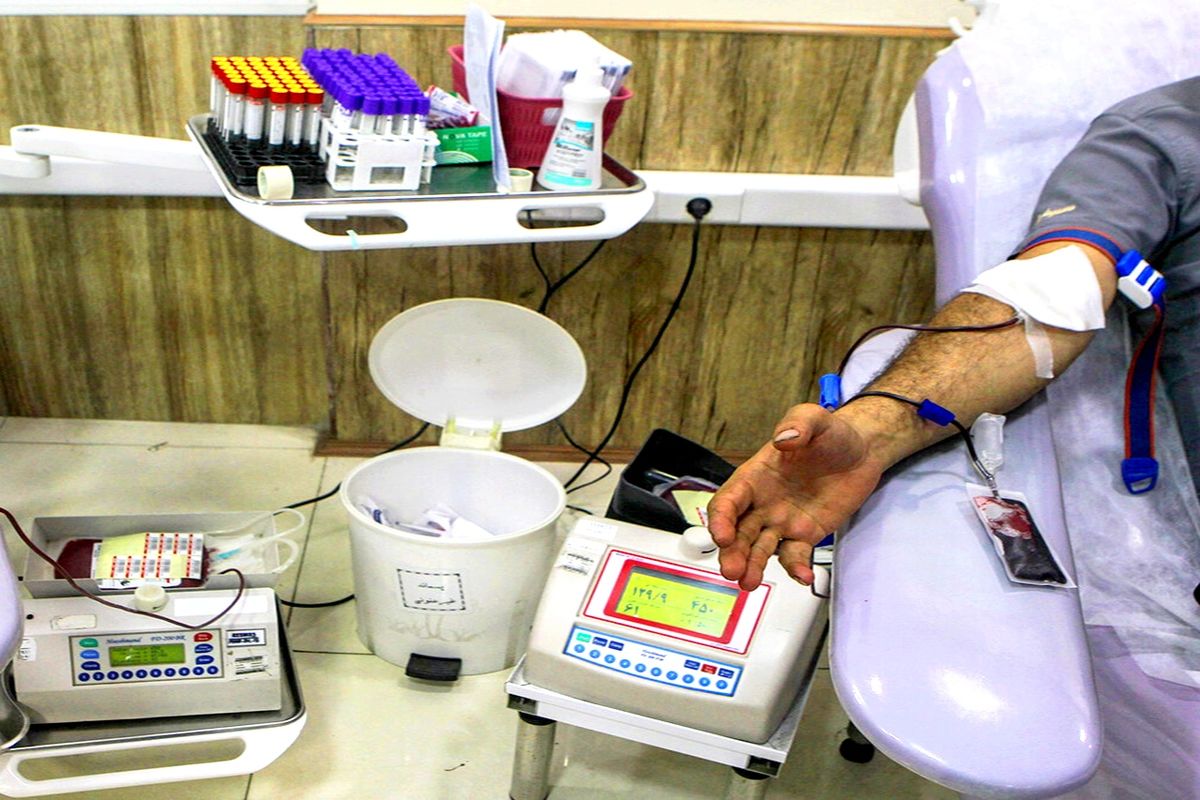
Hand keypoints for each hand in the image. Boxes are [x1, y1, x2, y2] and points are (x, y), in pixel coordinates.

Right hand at [707, 403, 886, 589]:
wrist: (862, 451)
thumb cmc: (831, 434)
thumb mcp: (813, 418)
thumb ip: (798, 424)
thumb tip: (783, 439)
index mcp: (754, 477)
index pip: (728, 501)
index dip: (720, 520)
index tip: (722, 536)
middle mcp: (762, 503)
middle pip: (737, 532)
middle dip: (731, 553)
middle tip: (733, 570)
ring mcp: (782, 522)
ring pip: (758, 549)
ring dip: (752, 566)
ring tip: (749, 582)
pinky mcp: (805, 535)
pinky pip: (795, 556)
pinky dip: (795, 569)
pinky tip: (802, 576)